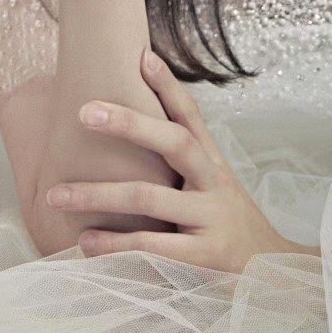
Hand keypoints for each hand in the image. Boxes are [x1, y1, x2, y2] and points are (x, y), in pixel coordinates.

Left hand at [42, 45, 295, 273]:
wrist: (273, 277)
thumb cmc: (227, 226)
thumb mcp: (214, 188)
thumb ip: (183, 165)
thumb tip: (135, 134)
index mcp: (213, 164)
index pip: (191, 116)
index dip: (168, 85)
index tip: (142, 56)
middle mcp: (214, 183)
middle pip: (174, 142)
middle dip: (129, 123)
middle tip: (84, 111)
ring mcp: (211, 219)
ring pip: (150, 197)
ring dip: (99, 194)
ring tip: (57, 195)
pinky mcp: (205, 258)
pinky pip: (154, 248)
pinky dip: (116, 245)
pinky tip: (87, 243)